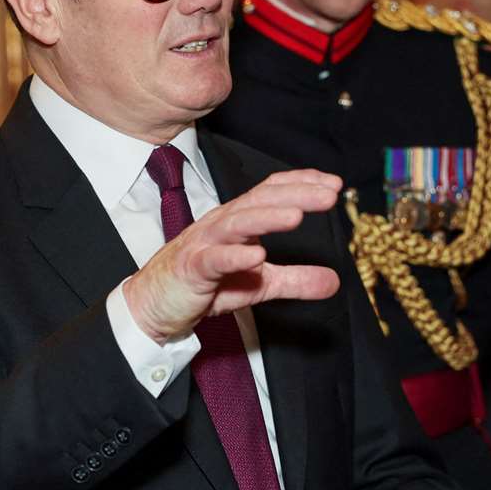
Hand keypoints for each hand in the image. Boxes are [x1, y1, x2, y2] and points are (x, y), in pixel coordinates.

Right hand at [124, 169, 342, 341]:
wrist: (155, 306)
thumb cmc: (204, 286)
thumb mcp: (259, 285)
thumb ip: (295, 280)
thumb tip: (335, 281)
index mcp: (238, 221)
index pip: (271, 192)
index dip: (302, 184)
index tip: (335, 184)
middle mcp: (222, 224)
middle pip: (260, 201)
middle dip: (295, 194)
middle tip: (330, 194)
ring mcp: (204, 244)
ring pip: (237, 223)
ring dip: (267, 218)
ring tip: (297, 216)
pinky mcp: (191, 270)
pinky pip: (213, 260)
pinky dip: (234, 256)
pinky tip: (257, 257)